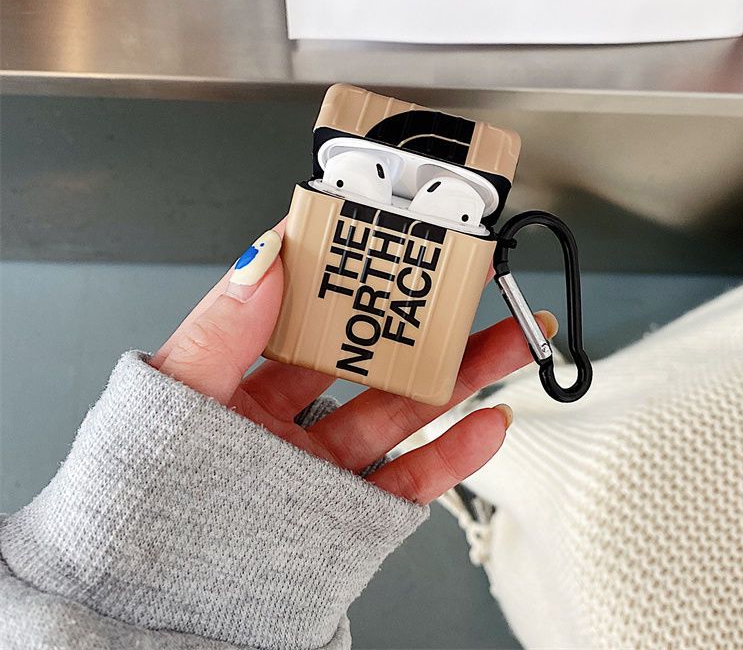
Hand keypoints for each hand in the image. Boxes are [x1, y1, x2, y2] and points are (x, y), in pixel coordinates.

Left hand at [150, 222, 556, 504]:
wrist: (142, 595)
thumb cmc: (139, 491)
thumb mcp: (177, 391)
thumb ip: (222, 324)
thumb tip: (265, 255)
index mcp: (247, 380)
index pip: (312, 316)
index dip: (356, 279)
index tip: (394, 245)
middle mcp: (291, 422)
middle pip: (374, 362)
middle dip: (429, 323)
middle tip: (471, 288)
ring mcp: (322, 468)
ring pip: (404, 414)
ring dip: (461, 378)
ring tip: (505, 342)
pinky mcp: (346, 516)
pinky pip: (410, 483)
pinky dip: (455, 455)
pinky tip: (487, 423)